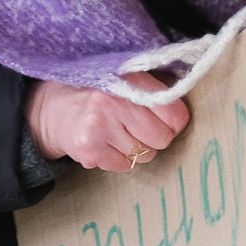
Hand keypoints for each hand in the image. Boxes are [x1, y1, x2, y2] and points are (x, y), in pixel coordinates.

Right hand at [26, 72, 190, 172]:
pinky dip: (118, 159)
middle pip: (162, 138)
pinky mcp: (89, 149)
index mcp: (129, 79)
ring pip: (144, 154)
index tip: (164, 118)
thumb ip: (156, 87)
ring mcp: (99, 126)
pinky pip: (124, 166)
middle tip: (137, 126)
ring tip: (118, 132)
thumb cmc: (101, 94)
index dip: (173, 120)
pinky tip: (105, 143)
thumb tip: (191, 101)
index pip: (175, 113)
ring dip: (136, 148)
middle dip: (155, 136)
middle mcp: (114, 101)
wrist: (54, 109)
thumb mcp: (126, 79)